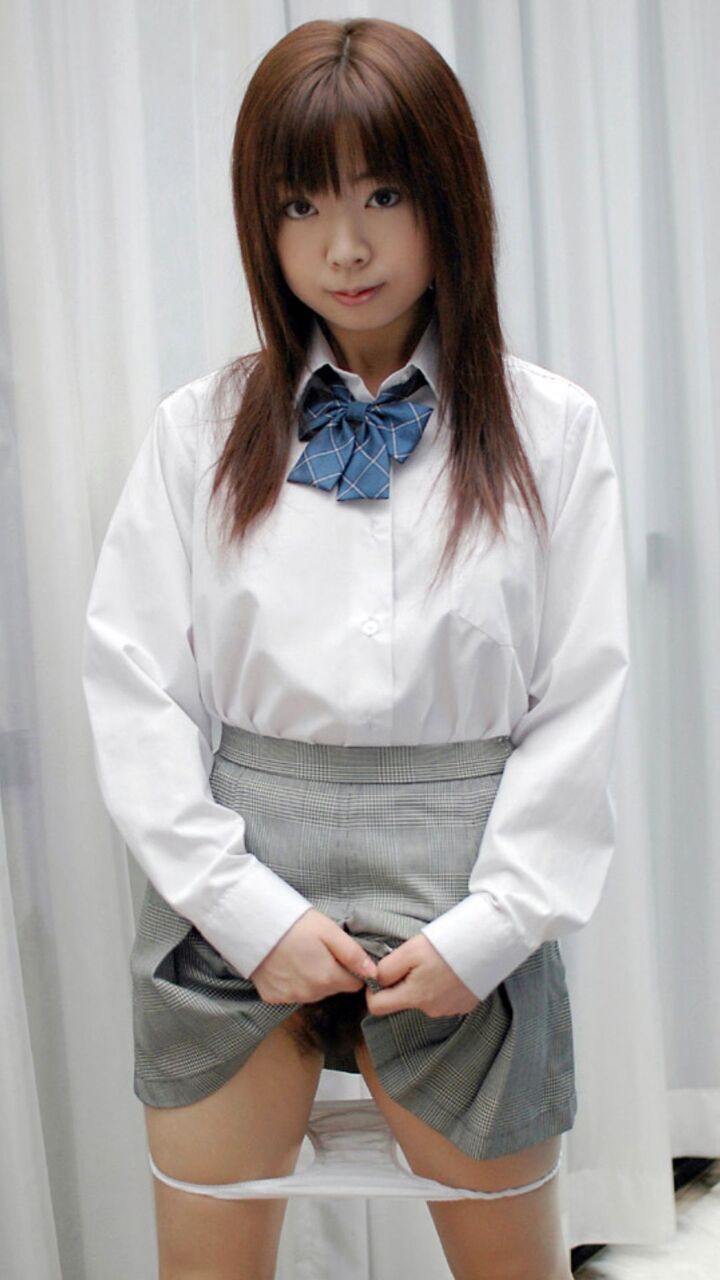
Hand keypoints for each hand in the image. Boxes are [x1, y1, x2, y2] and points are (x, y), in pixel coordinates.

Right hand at [249, 908, 377, 1003]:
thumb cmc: (295, 923)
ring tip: (300, 954)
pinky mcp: (273, 997)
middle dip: (331, 972)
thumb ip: (353, 954)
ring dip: (312, 979)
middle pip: (333, 988)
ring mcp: (290, 998)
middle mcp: (310, 994)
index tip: (339, 954)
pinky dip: (291, 982)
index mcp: (328, 978)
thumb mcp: (329, 931)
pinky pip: (291, 994)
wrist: (254, 923)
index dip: (350, 969)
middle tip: (317, 949)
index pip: (353, 984)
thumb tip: (374, 973)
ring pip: (313, 992)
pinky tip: (285, 964)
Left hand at [365, 933, 478, 1017]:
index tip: (381, 973)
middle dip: (403, 982)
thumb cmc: (447, 944)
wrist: (490, 943)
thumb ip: (387, 969)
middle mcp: (431, 1010)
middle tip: (415, 959)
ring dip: (424, 982)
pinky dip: (442, 985)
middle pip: (403, 1000)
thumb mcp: (410, 950)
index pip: (377, 1008)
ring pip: (424, 998)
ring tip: (437, 961)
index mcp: (415, 997)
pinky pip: (443, 998)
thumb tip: (374, 981)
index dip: (373, 990)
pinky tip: (451, 969)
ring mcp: (450, 1009)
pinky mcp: (465, 1005)